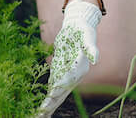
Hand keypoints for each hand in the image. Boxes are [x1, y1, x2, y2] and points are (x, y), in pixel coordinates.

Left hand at [35, 0, 101, 116]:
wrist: (78, 26)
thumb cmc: (83, 30)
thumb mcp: (87, 36)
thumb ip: (90, 48)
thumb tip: (95, 60)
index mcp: (80, 68)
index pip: (68, 81)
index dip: (59, 88)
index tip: (50, 96)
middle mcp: (74, 75)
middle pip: (62, 92)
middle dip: (52, 104)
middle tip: (41, 115)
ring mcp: (66, 75)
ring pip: (57, 93)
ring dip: (49, 105)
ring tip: (40, 116)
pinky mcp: (59, 71)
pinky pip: (53, 86)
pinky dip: (48, 97)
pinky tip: (43, 107)